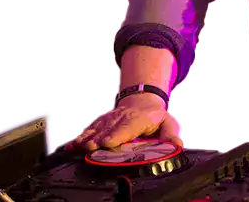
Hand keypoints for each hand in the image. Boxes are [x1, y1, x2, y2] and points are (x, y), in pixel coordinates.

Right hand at [67, 93, 183, 151]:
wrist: (141, 101)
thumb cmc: (154, 117)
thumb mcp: (168, 123)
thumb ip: (172, 135)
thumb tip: (177, 146)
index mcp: (139, 118)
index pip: (128, 127)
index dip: (117, 134)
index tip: (108, 142)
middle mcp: (121, 117)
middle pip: (109, 129)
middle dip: (99, 139)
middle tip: (90, 148)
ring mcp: (109, 119)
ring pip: (97, 129)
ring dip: (87, 138)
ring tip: (78, 146)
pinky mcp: (100, 123)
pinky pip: (88, 130)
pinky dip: (79, 137)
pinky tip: (71, 145)